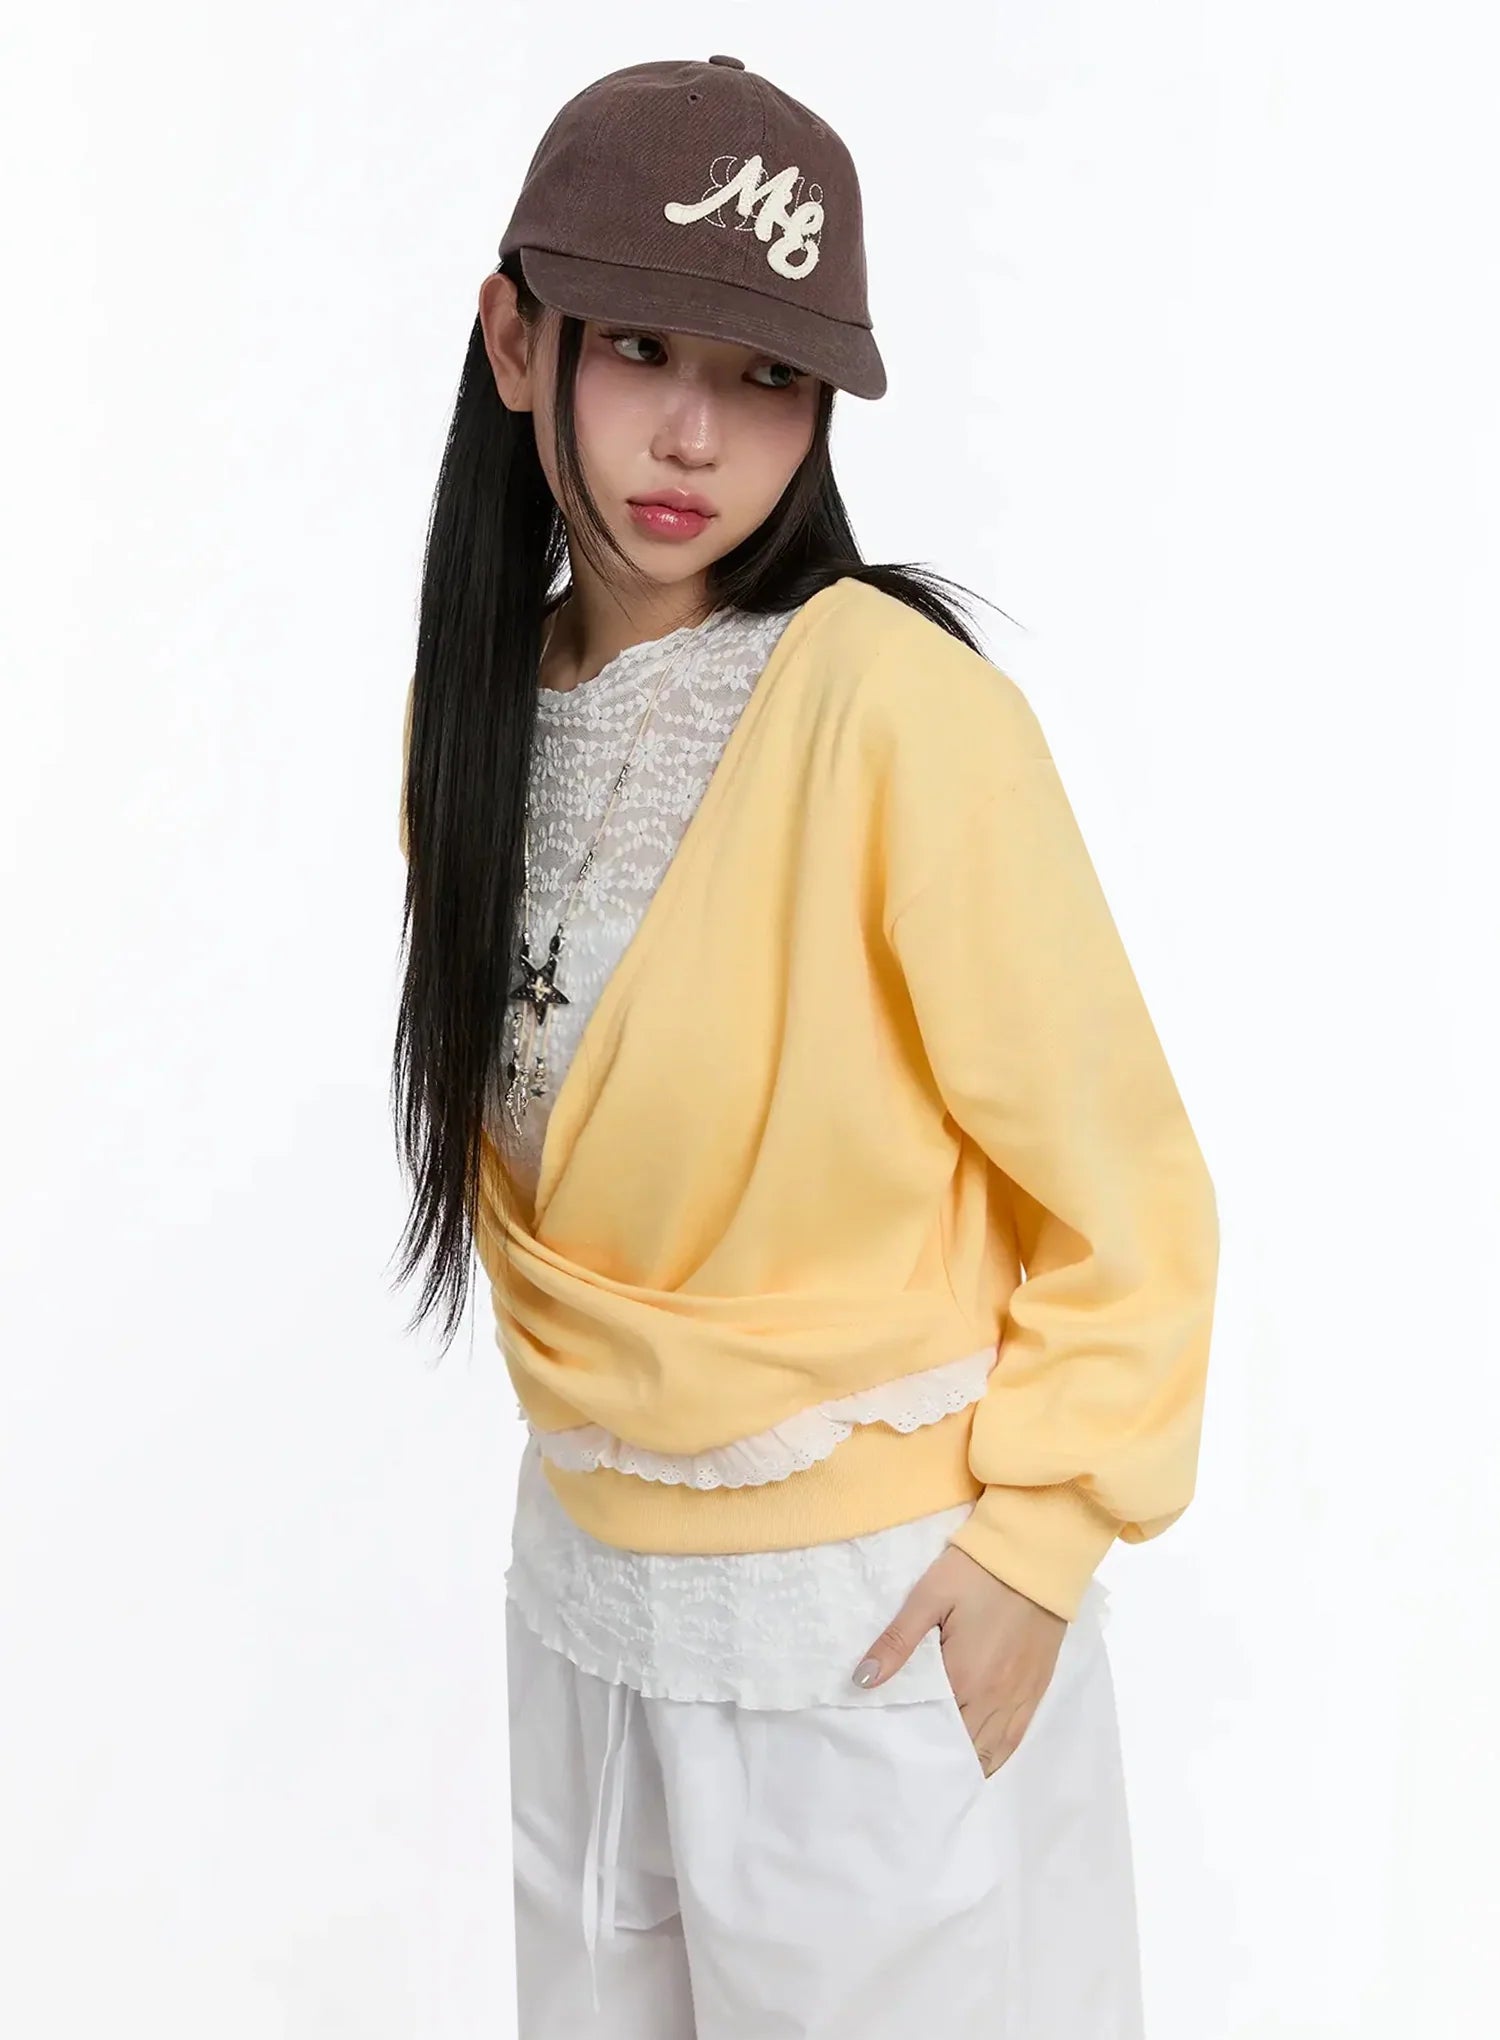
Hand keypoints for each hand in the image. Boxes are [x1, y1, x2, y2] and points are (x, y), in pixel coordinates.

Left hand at [850, 1544, 1065, 1777]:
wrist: (1036, 1551)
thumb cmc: (978, 1572)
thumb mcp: (928, 1597)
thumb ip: (896, 1642)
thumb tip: (861, 1682)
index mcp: (966, 1680)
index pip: (936, 1736)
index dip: (915, 1752)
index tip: (893, 1760)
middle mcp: (996, 1699)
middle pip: (965, 1752)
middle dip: (939, 1764)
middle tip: (910, 1768)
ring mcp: (1020, 1697)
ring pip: (992, 1753)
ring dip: (967, 1764)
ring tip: (939, 1770)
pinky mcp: (1037, 1688)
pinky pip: (1015, 1739)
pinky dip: (994, 1754)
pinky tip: (976, 1757)